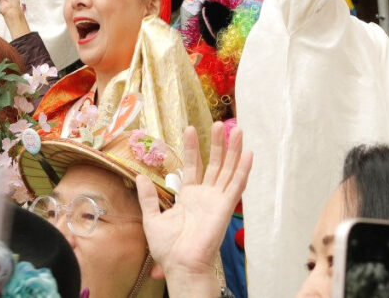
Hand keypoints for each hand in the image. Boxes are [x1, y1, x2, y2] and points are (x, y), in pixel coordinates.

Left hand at [137, 123, 251, 294]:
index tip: (190, 128)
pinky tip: (248, 153)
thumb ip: (148, 197)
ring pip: (228, 170)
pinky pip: (237, 185)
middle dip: (217, 144)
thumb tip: (140, 177)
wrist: (180, 265)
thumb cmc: (167, 248)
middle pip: (214, 164)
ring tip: (235, 129)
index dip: (192, 148)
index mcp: (190, 197)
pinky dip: (243, 169)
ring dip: (232, 150)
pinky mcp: (225, 207)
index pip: (193, 166)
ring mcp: (217, 200)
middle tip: (218, 124)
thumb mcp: (152, 218)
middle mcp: (206, 196)